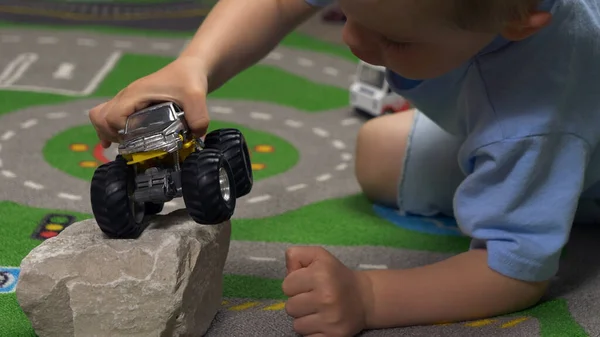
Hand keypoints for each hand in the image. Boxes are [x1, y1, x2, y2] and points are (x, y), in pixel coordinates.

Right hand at [88, 55, 210, 147]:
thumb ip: (198, 119)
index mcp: (136, 94)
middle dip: (110, 135)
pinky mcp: (132, 103)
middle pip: (100, 117)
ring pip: (101, 116)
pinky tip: (115, 143)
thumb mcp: (196, 97)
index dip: (121, 133)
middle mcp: (127, 96)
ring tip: (125, 145)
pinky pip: (109, 116)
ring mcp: (127, 99)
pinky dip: (109, 129)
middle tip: (130, 146)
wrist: (190, 69)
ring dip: (108, 133)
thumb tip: (195, 140)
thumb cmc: (189, 79)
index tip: (137, 142)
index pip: (112, 117)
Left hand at [282, 246, 371, 336]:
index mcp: (321, 275)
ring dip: (304, 318)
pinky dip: (312, 330)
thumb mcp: (318, 256)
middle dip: (299, 302)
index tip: (308, 284)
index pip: (286, 286)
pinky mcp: (333, 336)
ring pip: (297, 325)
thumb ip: (296, 255)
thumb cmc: (336, 275)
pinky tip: (322, 321)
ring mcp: (330, 319)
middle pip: (289, 307)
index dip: (295, 284)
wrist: (365, 298)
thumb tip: (287, 271)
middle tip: (313, 297)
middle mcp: (326, 297)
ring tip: (318, 309)